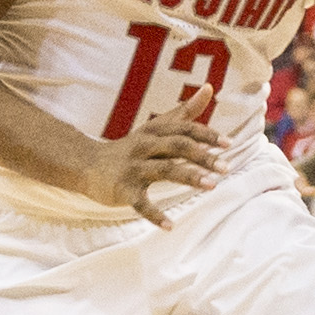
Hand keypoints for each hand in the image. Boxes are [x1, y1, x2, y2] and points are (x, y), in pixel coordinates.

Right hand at [82, 86, 224, 227]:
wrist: (85, 164)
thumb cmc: (130, 147)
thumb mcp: (155, 128)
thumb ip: (184, 113)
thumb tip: (210, 88)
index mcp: (155, 132)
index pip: (184, 129)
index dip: (206, 135)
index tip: (228, 144)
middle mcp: (144, 146)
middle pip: (177, 146)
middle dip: (202, 156)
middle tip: (226, 167)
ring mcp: (133, 168)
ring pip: (164, 170)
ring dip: (189, 177)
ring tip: (212, 186)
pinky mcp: (122, 189)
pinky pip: (141, 203)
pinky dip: (155, 215)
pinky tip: (170, 226)